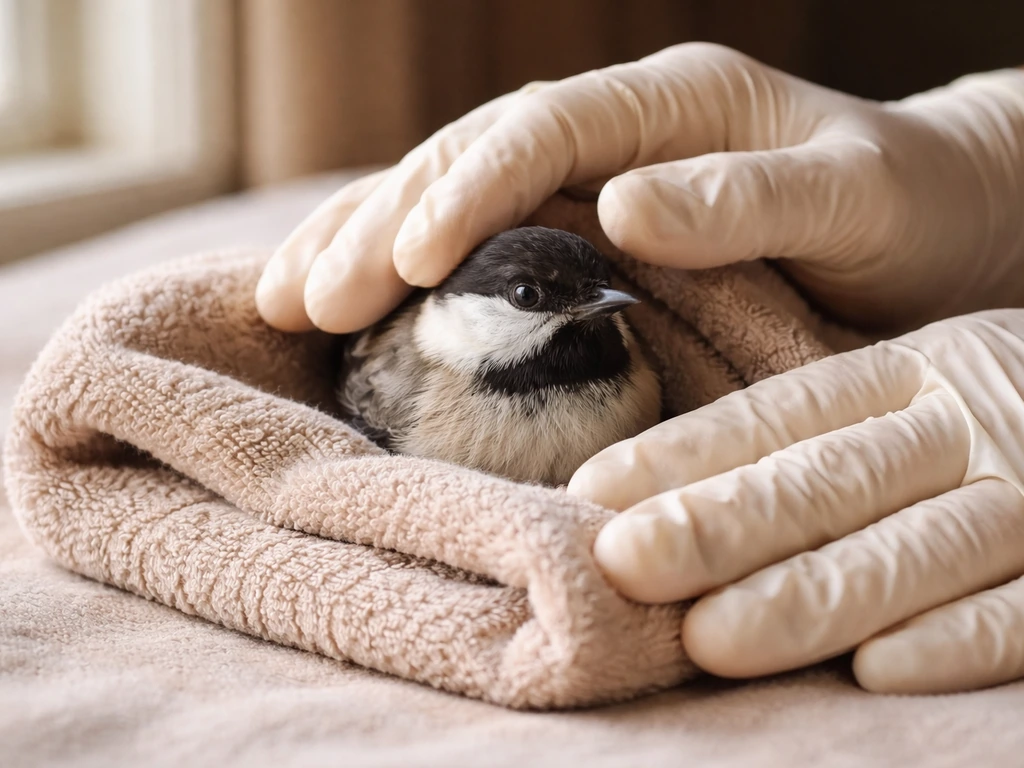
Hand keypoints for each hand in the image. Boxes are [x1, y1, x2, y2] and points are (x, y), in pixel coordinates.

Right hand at [255, 43, 1023, 334]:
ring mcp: (587, 175)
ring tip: (286, 299)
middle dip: (380, 225)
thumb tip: (618, 208)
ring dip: (361, 242)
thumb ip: (749, 197)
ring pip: (447, 192)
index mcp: (671, 103)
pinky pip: (473, 239)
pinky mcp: (576, 228)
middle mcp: (614, 130)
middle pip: (467, 157)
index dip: (465, 191)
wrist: (929, 220)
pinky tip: (346, 301)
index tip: (402, 262)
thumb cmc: (903, 212)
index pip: (542, 128)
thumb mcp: (853, 197)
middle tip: (306, 299)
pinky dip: (402, 268)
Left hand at [569, 310, 1023, 693]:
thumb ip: (821, 430)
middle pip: (828, 479)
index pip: (783, 414)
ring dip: (811, 597)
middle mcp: (972, 421)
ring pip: (911, 551)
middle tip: (624, 561)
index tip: (596, 493)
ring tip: (711, 638)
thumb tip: (661, 488)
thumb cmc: (1003, 413)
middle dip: (722, 524)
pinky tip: (878, 672)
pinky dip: (959, 639)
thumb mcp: (922, 388)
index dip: (688, 454)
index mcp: (917, 369)